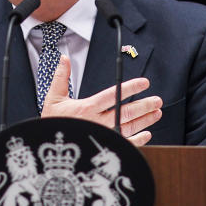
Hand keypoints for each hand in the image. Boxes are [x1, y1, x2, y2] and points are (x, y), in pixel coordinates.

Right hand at [40, 54, 162, 145]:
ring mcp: (103, 135)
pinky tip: (146, 134)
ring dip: (145, 120)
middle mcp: (98, 122)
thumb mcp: (53, 98)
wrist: (48, 144)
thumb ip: (61, 77)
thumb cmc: (52, 123)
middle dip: (144, 105)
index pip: (113, 95)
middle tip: (157, 100)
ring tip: (157, 112)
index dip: (130, 88)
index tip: (144, 83)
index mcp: (87, 108)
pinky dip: (138, 140)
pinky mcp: (105, 147)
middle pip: (126, 112)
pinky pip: (125, 144)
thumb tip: (64, 58)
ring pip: (129, 127)